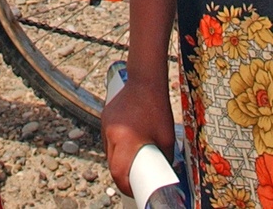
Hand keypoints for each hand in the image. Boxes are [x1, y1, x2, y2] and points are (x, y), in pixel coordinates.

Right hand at [102, 77, 175, 196]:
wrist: (145, 80)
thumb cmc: (158, 109)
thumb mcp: (167, 139)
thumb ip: (164, 158)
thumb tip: (164, 173)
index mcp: (126, 140)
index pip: (119, 172)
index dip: (126, 186)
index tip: (134, 191)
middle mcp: (112, 133)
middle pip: (111, 164)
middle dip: (122, 176)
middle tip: (135, 180)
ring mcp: (106, 124)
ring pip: (108, 151)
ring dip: (117, 160)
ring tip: (131, 162)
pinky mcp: (105, 117)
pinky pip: (108, 138)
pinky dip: (116, 146)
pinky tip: (126, 144)